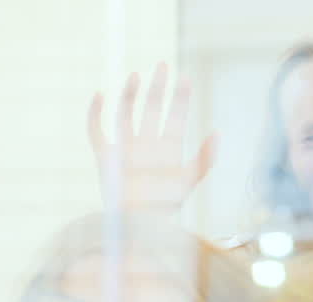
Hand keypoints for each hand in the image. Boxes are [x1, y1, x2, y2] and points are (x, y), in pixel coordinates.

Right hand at [88, 62, 217, 211]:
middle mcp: (147, 142)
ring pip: (126, 112)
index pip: (176, 114)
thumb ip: (205, 157)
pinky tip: (100, 95)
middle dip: (158, 87)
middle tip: (164, 65)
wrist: (143, 226)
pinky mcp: (106, 156)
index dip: (180, 96)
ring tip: (136, 75)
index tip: (185, 78)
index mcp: (169, 146)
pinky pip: (96, 129)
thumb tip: (217, 133)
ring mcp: (126, 147)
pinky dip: (95, 113)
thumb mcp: (190, 179)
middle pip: (152, 107)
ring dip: (130, 94)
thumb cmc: (167, 206)